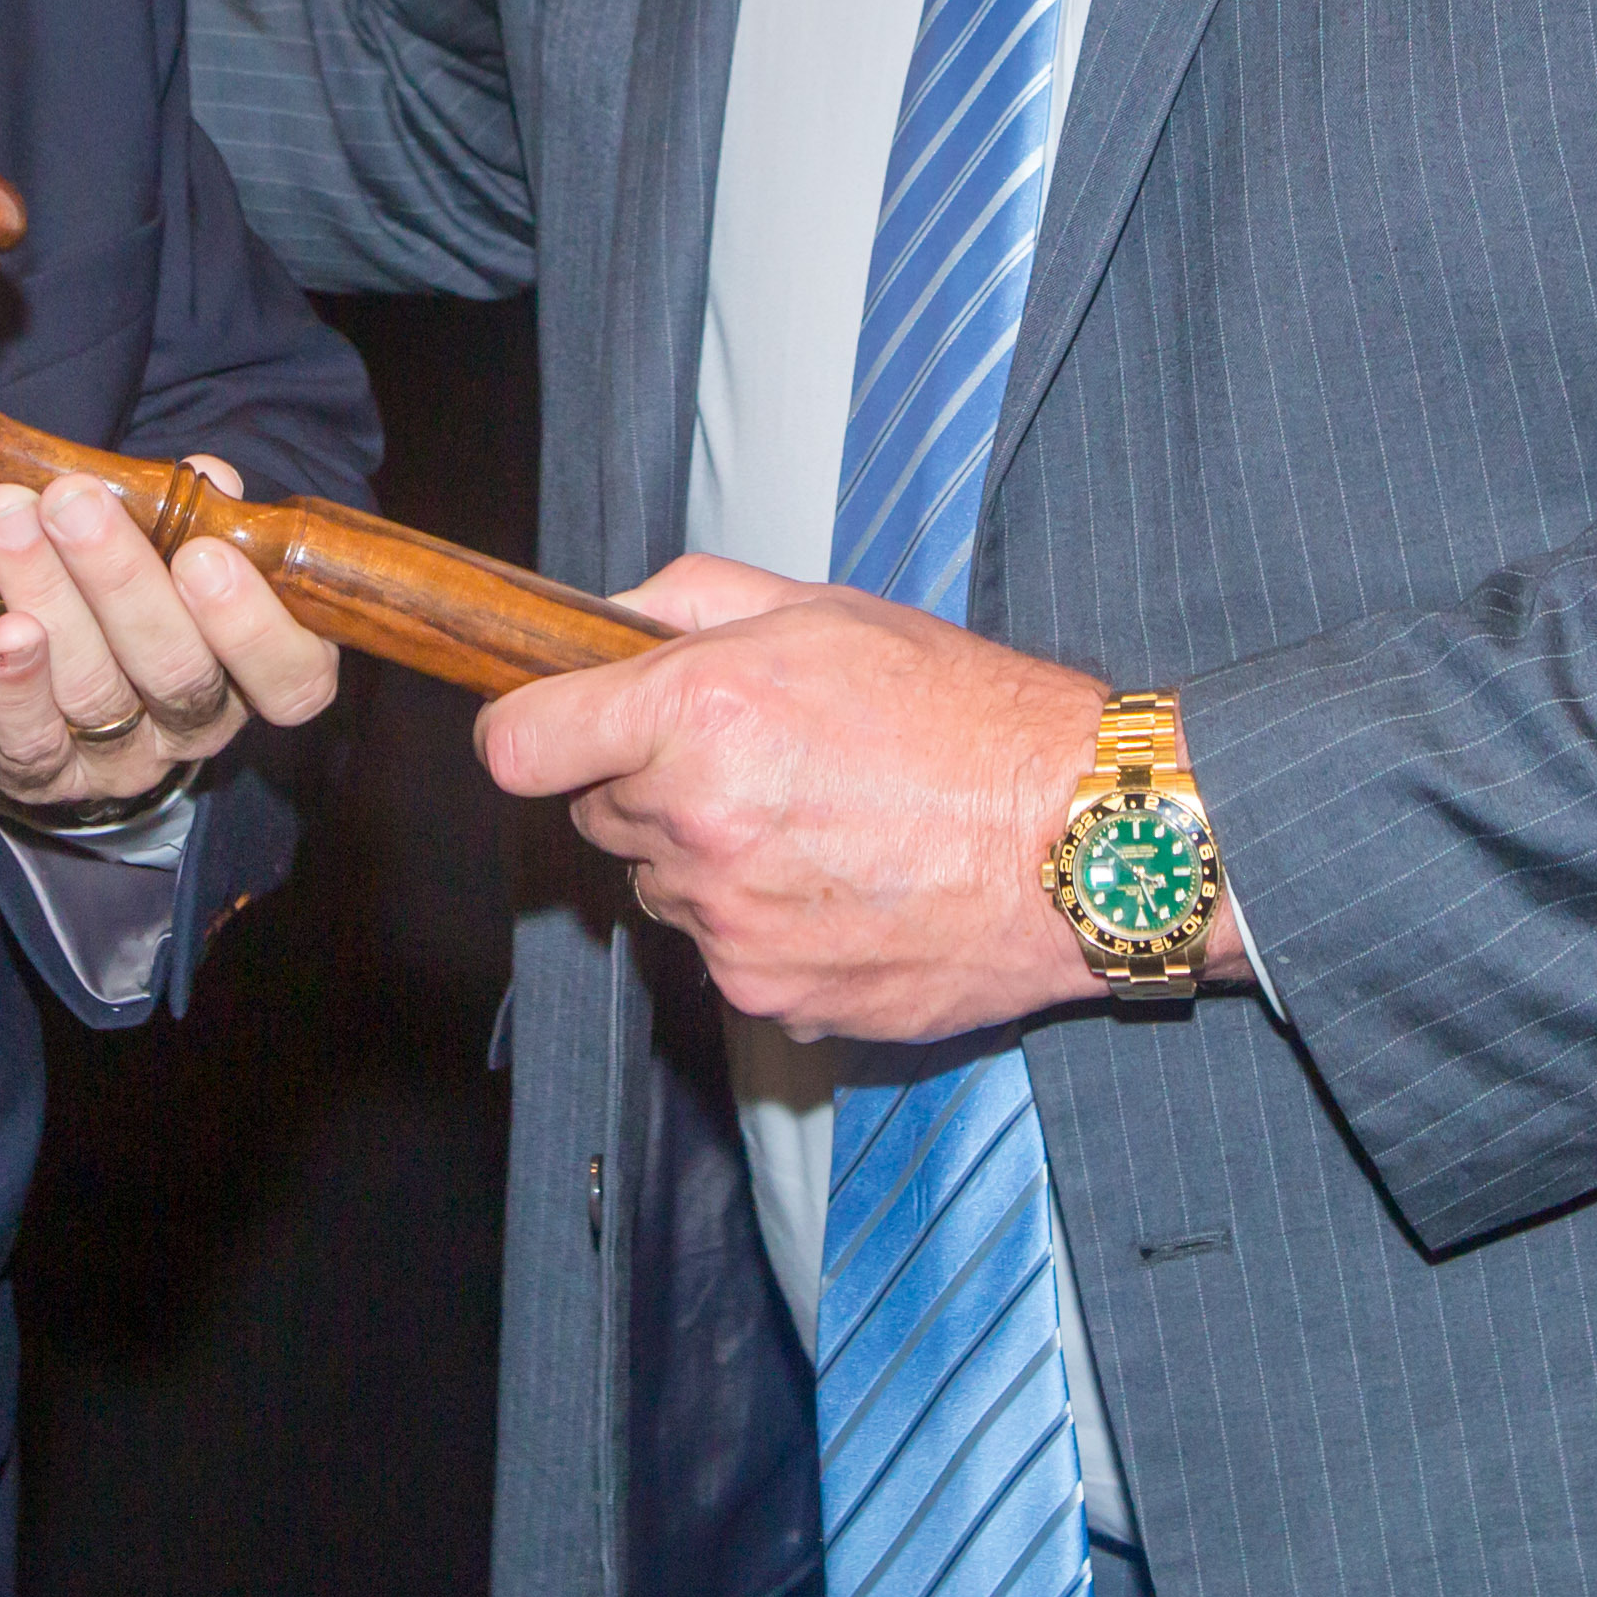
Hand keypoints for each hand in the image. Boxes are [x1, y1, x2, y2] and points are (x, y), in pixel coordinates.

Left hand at [0, 461, 344, 823]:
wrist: (52, 670)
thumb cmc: (132, 587)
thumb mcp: (175, 545)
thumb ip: (197, 513)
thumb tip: (213, 475)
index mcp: (252, 672)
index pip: (290, 678)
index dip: (252, 625)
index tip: (203, 553)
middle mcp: (195, 727)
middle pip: (176, 672)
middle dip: (120, 579)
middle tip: (71, 502)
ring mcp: (119, 761)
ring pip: (95, 692)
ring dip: (48, 596)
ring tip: (9, 520)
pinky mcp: (43, 778)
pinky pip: (30, 741)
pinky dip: (13, 682)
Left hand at [473, 554, 1242, 1041]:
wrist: (1078, 842)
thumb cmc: (970, 717)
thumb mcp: (825, 608)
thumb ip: (688, 601)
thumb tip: (601, 619)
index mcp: (696, 716)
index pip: (517, 745)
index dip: (535, 728)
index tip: (560, 726)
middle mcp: (698, 826)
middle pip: (596, 814)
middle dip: (651, 785)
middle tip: (758, 759)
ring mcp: (730, 924)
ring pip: (661, 886)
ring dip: (709, 858)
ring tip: (822, 821)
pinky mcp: (770, 995)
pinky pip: (722, 953)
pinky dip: (764, 925)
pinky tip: (844, 884)